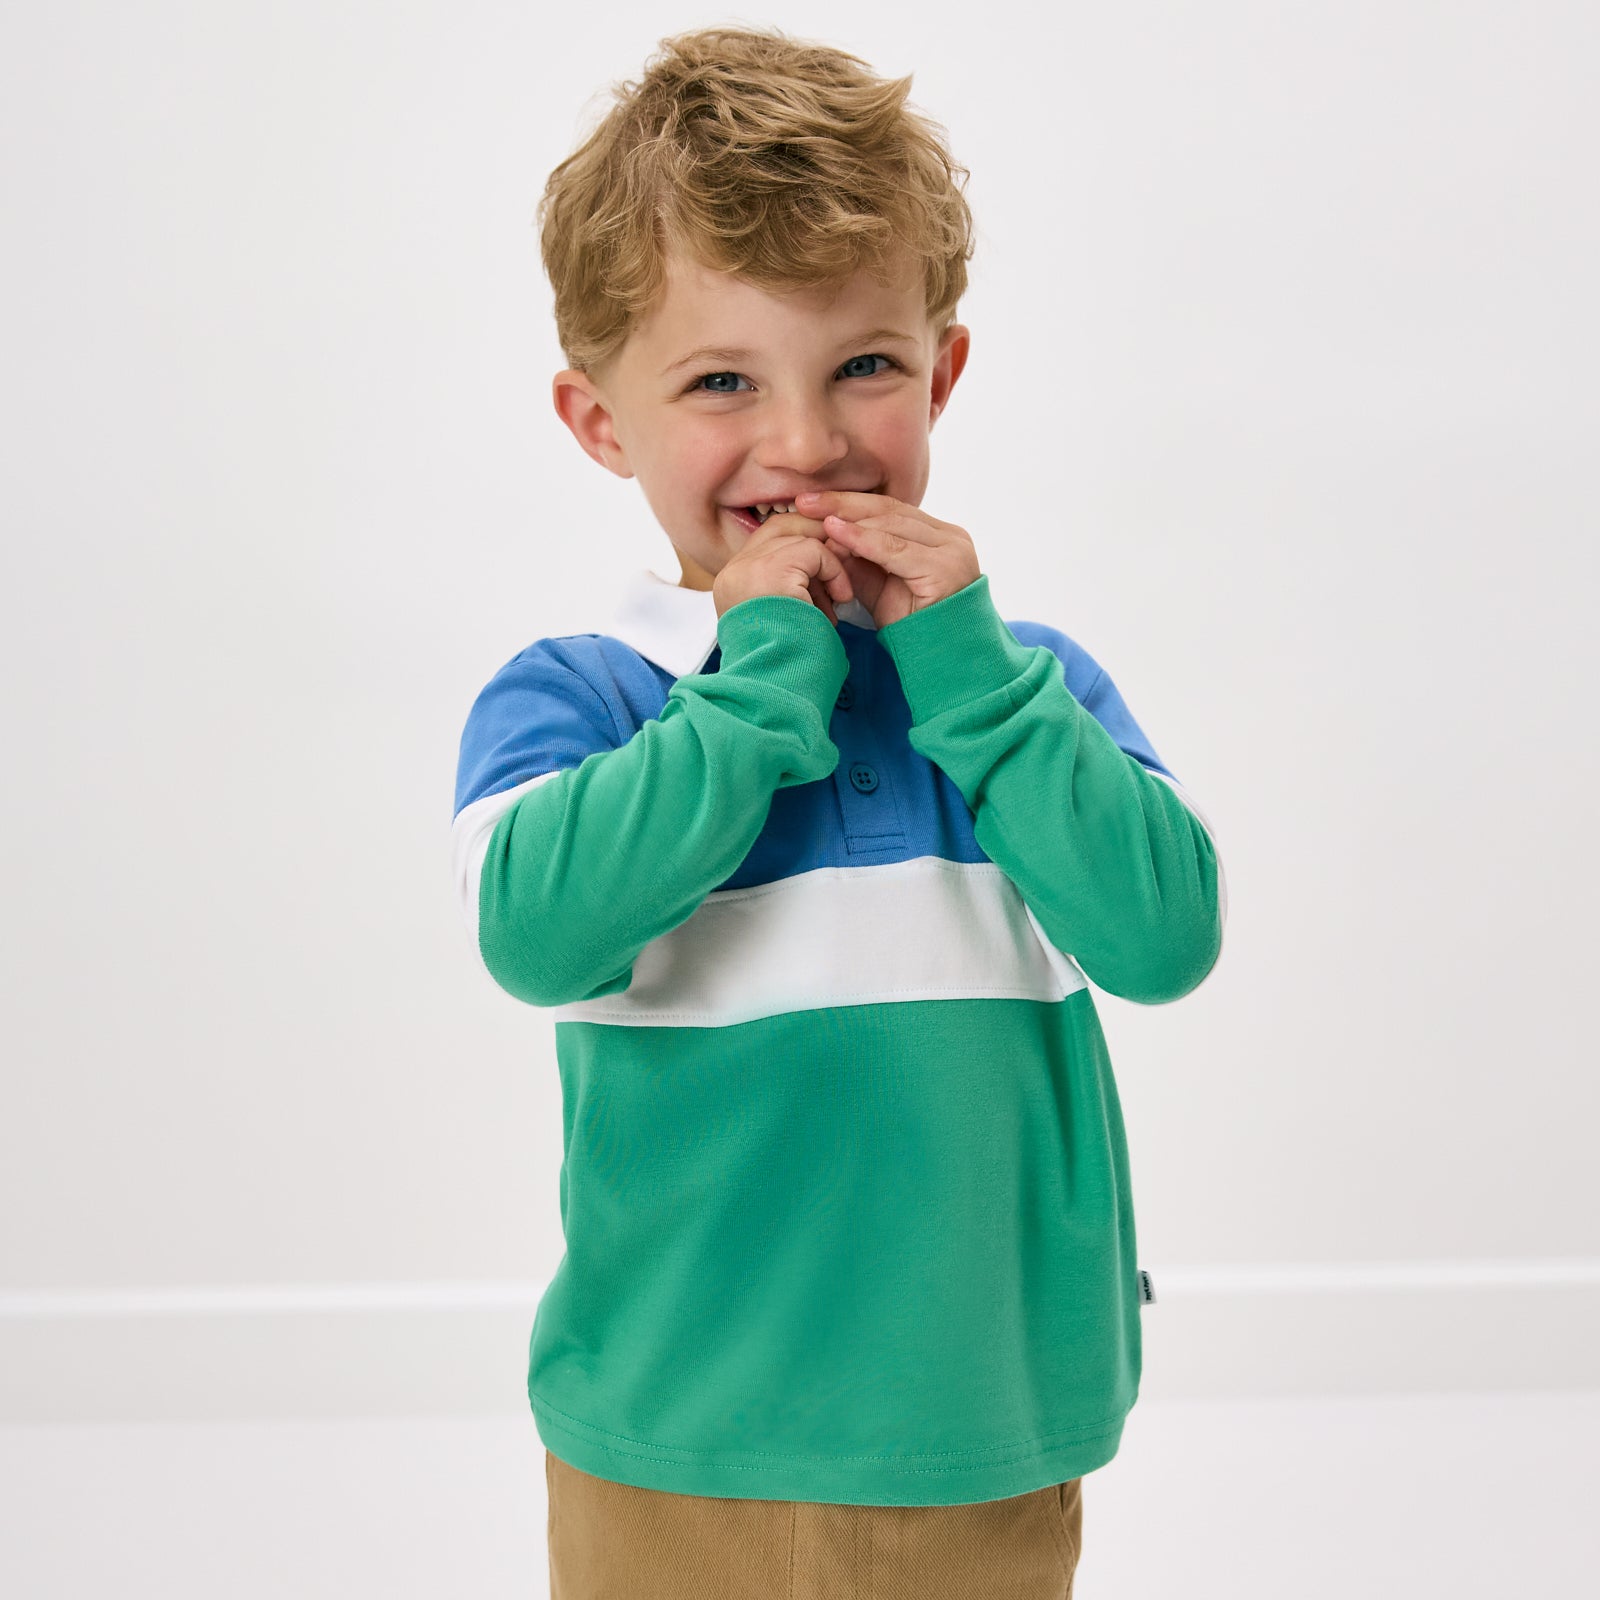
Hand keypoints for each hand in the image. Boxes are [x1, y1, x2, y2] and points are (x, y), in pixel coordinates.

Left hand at [793, 490, 980, 629]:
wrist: (941, 663)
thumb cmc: (912, 629)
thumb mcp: (880, 587)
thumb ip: (861, 560)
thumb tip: (827, 536)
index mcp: (939, 537)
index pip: (889, 511)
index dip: (849, 504)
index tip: (811, 502)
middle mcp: (952, 538)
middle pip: (890, 510)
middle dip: (844, 504)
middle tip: (805, 501)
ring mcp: (953, 551)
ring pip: (892, 524)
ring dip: (850, 520)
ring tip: (815, 517)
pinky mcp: (945, 568)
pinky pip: (896, 549)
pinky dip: (863, 539)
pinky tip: (836, 532)